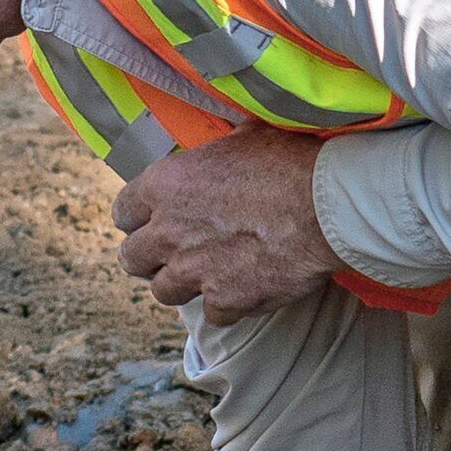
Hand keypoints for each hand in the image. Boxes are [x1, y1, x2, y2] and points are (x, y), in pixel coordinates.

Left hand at [112, 127, 340, 323]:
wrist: (328, 207)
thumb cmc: (290, 162)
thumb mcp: (243, 137)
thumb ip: (213, 153)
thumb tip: (219, 148)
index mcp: (164, 184)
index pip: (122, 211)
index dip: (137, 218)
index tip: (153, 220)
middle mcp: (168, 231)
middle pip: (131, 259)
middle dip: (149, 256)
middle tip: (174, 250)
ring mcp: (193, 271)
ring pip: (163, 291)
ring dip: (182, 284)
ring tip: (206, 272)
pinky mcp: (224, 301)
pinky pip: (211, 313)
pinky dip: (225, 304)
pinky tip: (244, 287)